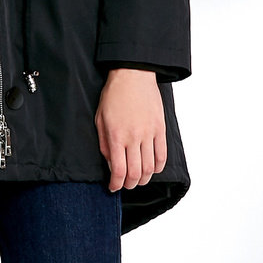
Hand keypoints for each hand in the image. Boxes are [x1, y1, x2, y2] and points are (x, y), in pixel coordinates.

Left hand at [94, 68, 166, 192]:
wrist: (133, 75)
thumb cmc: (113, 95)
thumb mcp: (100, 118)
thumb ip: (104, 144)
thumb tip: (110, 164)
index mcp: (116, 135)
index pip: (118, 170)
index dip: (116, 184)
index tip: (113, 187)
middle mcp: (134, 137)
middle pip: (136, 173)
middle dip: (130, 185)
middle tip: (126, 184)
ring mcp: (149, 133)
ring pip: (150, 168)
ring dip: (144, 179)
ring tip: (139, 179)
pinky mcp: (160, 128)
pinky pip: (162, 155)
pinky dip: (158, 167)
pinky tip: (153, 170)